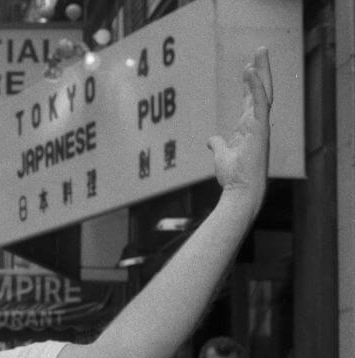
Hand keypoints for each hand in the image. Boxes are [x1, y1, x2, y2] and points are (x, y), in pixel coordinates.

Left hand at [209, 48, 271, 195]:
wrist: (239, 191)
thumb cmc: (233, 176)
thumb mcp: (221, 155)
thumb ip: (217, 144)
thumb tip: (211, 139)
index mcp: (249, 127)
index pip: (251, 100)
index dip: (250, 83)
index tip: (248, 67)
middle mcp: (257, 123)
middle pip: (260, 91)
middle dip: (260, 70)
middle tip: (260, 50)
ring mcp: (260, 125)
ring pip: (264, 92)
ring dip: (262, 71)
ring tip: (260, 52)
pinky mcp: (260, 129)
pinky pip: (259, 103)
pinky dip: (256, 86)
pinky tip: (251, 71)